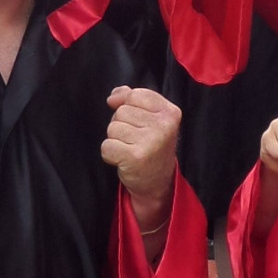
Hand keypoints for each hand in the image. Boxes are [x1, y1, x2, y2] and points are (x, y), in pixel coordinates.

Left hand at [102, 86, 180, 218]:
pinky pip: (107, 145)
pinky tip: (124, 160)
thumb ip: (132, 99)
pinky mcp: (135, 157)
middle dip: (122, 126)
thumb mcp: (150, 119)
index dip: (127, 106)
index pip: (134, 95)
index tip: (138, 124)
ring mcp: (150, 141)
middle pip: (121, 111)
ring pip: (113, 128)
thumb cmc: (151, 146)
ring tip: (131, 150)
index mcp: (170, 112)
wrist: (157, 183)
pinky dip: (110, 154)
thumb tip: (113, 97)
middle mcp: (163, 125)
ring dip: (116, 140)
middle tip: (136, 141)